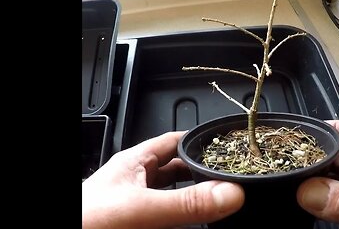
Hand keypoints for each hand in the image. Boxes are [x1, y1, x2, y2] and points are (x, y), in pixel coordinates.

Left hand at [82, 131, 244, 228]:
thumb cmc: (85, 220)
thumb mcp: (139, 209)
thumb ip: (184, 203)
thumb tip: (229, 193)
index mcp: (135, 162)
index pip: (176, 141)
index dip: (202, 141)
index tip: (228, 148)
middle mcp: (136, 180)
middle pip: (177, 169)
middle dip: (202, 172)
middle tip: (228, 180)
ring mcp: (135, 204)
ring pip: (172, 195)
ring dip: (193, 197)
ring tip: (217, 201)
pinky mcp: (136, 223)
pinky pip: (165, 216)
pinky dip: (181, 218)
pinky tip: (193, 224)